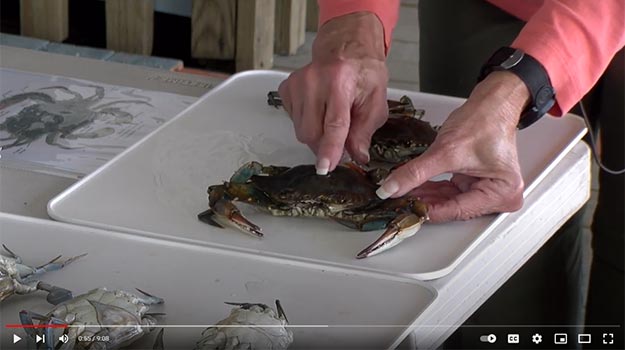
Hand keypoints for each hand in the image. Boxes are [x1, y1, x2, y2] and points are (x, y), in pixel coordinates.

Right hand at [278, 12, 388, 173]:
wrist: (346, 49)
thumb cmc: (363, 73)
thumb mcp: (376, 102)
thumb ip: (365, 131)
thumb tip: (357, 156)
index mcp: (340, 82)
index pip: (334, 124)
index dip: (330, 149)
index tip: (325, 166)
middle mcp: (314, 81)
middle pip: (312, 133)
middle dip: (325, 146)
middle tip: (341, 143)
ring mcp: (297, 84)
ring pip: (301, 130)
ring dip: (317, 135)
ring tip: (331, 120)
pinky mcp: (286, 88)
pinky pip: (293, 121)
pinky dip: (307, 123)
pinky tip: (319, 110)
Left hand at [376, 71, 530, 221]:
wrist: (491, 104)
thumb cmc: (484, 122)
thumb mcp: (445, 151)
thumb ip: (416, 172)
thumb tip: (392, 188)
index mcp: (503, 193)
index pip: (457, 211)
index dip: (427, 209)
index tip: (404, 208)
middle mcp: (500, 196)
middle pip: (454, 208)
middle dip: (425, 202)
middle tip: (399, 201)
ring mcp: (489, 191)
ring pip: (450, 201)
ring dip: (426, 196)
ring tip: (402, 193)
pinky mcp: (477, 184)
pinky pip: (451, 192)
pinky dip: (433, 189)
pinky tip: (414, 187)